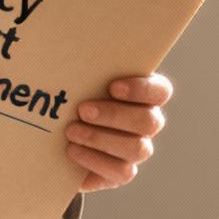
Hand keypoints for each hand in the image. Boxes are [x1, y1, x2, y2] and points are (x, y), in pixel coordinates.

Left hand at [64, 74, 171, 192]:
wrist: (58, 132)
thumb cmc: (73, 95)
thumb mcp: (77, 76)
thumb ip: (82, 63)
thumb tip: (65, 46)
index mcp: (145, 95)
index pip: (161, 91)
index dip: (141, 90)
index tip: (113, 87)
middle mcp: (147, 122)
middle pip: (149, 121)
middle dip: (115, 115)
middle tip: (83, 110)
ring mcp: (138, 149)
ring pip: (137, 148)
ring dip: (101, 139)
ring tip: (72, 131)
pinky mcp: (122, 172)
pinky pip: (121, 172)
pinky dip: (95, 160)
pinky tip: (72, 150)